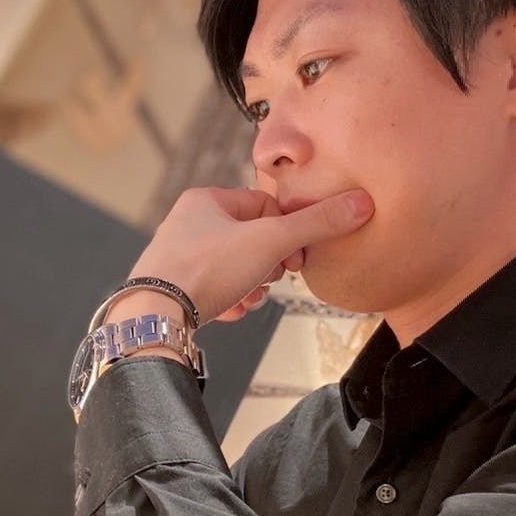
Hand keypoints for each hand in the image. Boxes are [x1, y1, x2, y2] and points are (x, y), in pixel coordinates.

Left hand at [128, 186, 373, 322]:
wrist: (154, 315)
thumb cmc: (205, 269)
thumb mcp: (270, 241)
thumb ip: (317, 223)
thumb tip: (361, 203)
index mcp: (206, 199)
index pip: (265, 205)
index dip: (288, 231)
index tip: (296, 256)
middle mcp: (188, 223)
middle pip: (252, 238)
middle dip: (269, 263)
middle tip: (271, 277)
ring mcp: (178, 257)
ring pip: (236, 267)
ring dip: (253, 285)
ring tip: (250, 297)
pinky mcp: (174, 288)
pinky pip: (216, 290)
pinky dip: (231, 301)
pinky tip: (232, 311)